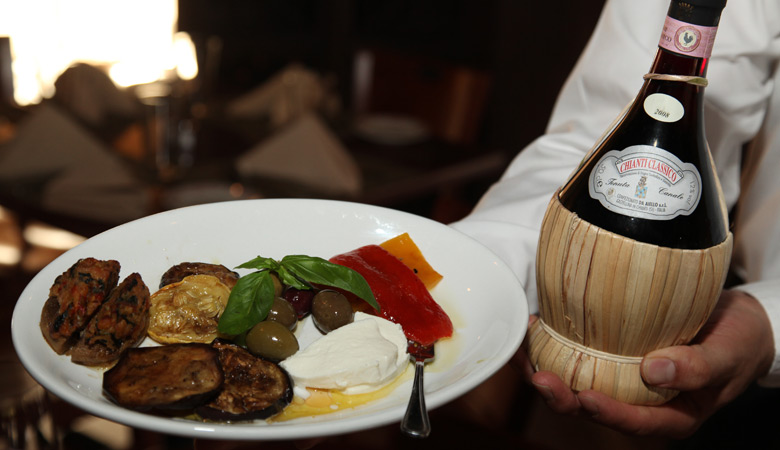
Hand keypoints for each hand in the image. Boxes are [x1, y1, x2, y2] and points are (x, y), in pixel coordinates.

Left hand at [523, 289, 774, 437]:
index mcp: (670, 413)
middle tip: (538, 377)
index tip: (586, 398)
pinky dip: (555, 341)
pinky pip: (579, 352)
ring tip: (525, 351)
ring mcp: (622, 375)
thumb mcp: (727, 354)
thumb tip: (653, 372)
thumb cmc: (738, 342)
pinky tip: (537, 325)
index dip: (608, 414)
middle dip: (562, 396)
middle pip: (595, 405)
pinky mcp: (611, 350)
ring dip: (548, 367)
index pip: (634, 421)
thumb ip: (697, 367)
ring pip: (579, 380)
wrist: (738, 320)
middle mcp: (640, 399)